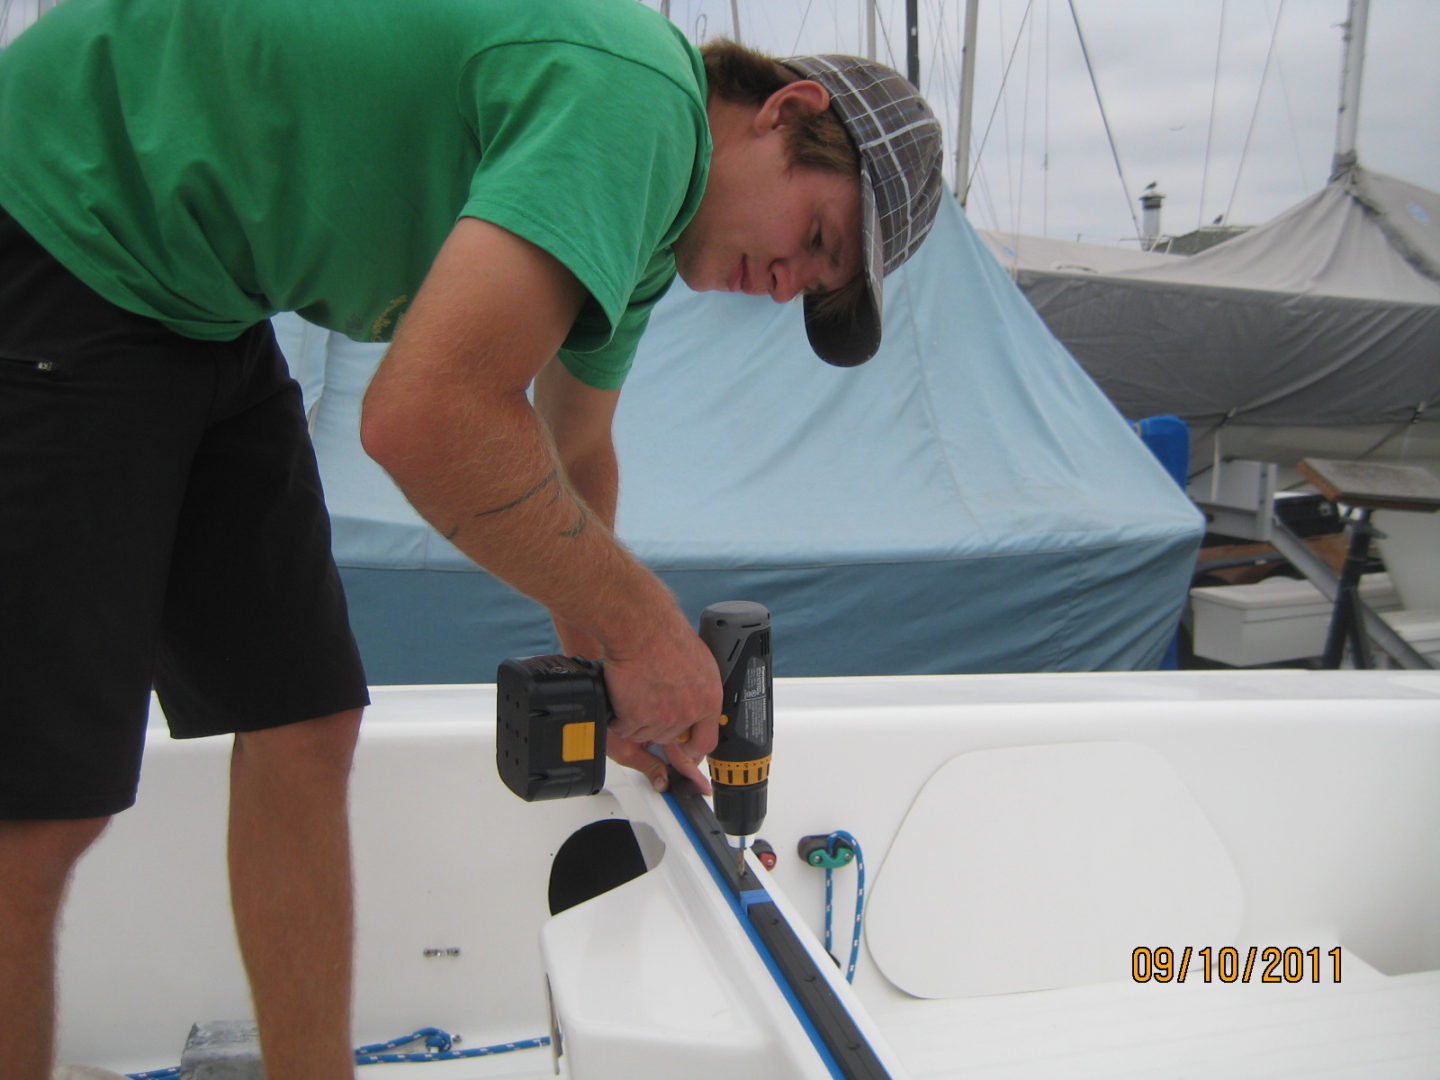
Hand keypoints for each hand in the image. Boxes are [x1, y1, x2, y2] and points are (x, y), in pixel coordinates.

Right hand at [601, 624, 720, 790]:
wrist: (641, 629)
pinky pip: (626, 729)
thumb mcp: (701, 664)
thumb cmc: (666, 637)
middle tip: (651, 701)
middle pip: (670, 738)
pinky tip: (625, 694)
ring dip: (639, 720)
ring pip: (647, 734)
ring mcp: (662, 718)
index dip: (693, 752)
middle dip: (660, 725)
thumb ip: (700, 692)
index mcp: (708, 700)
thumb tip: (699, 708)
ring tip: (638, 691)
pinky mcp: (636, 718)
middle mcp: (687, 713)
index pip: (706, 742)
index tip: (687, 755)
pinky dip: (620, 717)